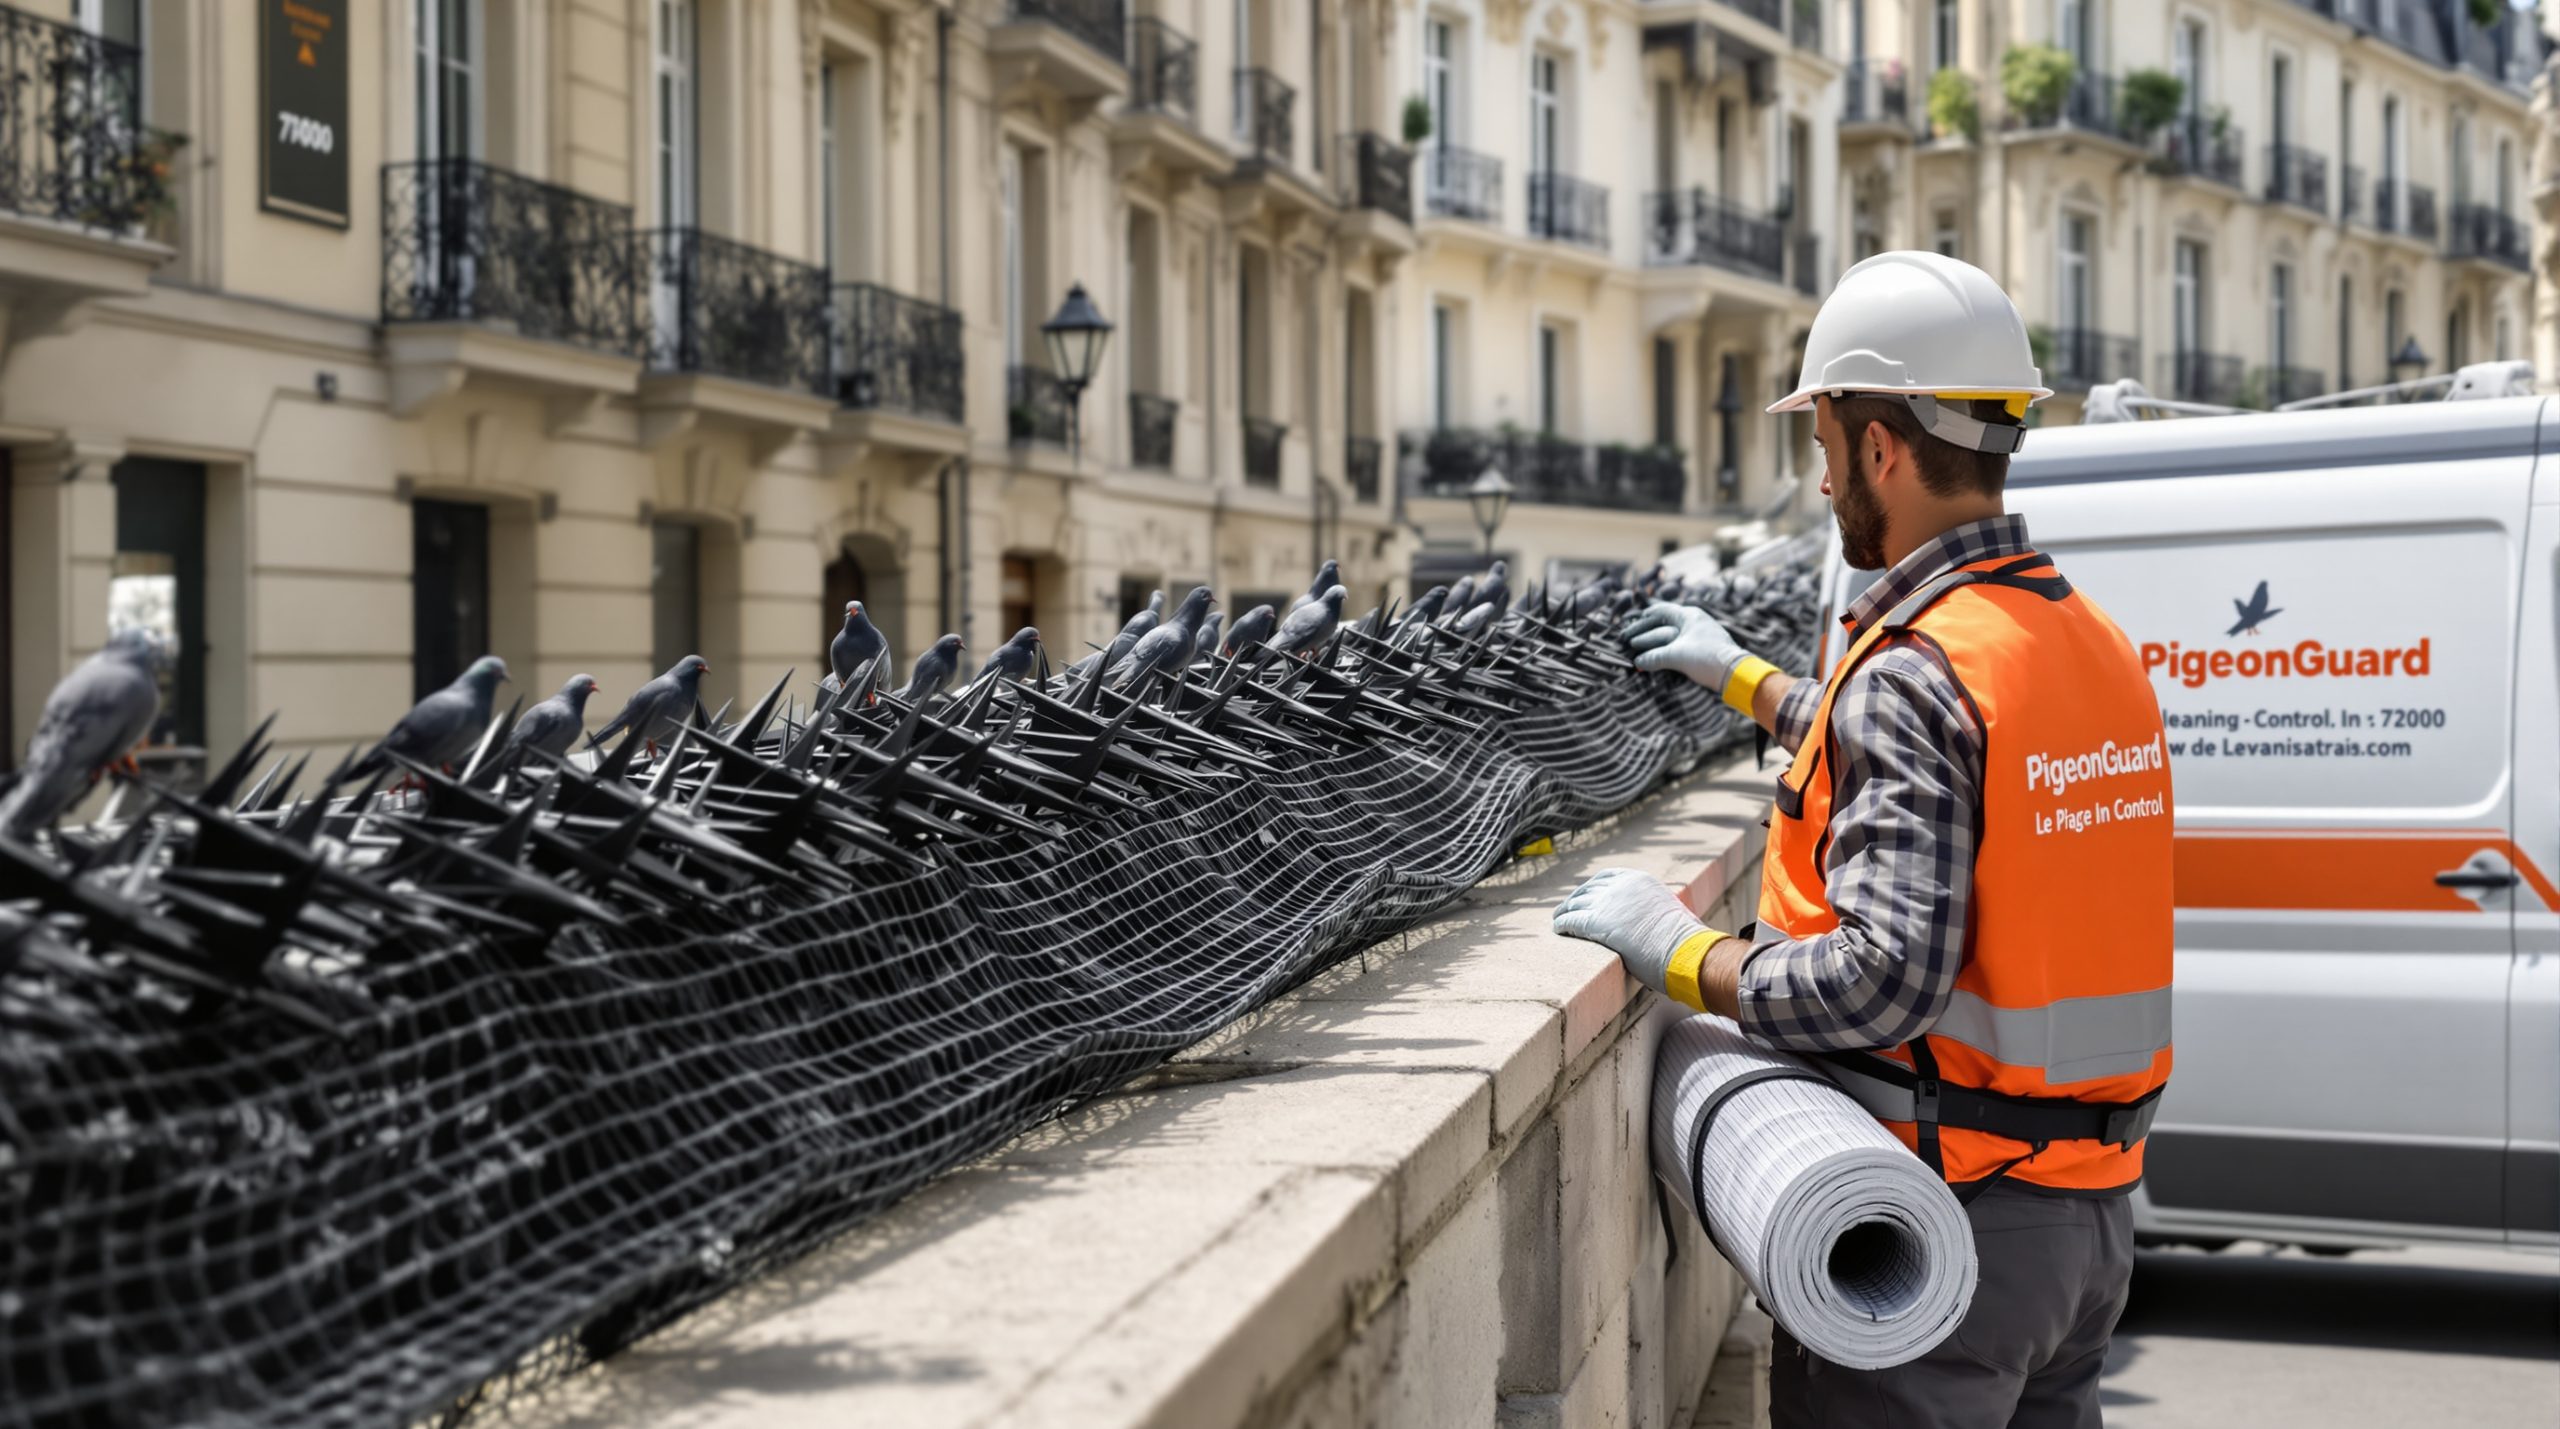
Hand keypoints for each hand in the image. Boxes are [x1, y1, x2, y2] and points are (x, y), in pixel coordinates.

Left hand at [1552, 867, 1710, 991]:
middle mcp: (1620, 886)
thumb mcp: (1670, 911)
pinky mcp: (1596, 922)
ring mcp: (1607, 902)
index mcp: (1638, 879)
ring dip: (1564, 912)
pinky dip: (1562, 924)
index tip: (1585, 894)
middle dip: (1575, 899)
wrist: (1684, 949)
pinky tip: (1558, 930)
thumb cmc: (1684, 940)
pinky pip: (1571, 920)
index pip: (1606, 877)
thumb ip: (1655, 909)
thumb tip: (1657, 921)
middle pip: (1587, 889)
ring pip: (1576, 904)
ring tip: (1557, 920)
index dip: (1592, 886)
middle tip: (1565, 909)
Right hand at [1621, 602, 1748, 691]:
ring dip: (1655, 643)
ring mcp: (1700, 635)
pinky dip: (1666, 650)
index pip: (1662, 611)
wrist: (1734, 673)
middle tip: (1629, 639)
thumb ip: (1655, 658)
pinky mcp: (1704, 649)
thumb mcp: (1676, 656)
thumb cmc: (1706, 657)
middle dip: (1646, 632)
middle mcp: (1694, 622)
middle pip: (1664, 624)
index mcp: (1689, 616)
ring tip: (1641, 650)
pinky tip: (1660, 657)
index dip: (1645, 616)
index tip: (1633, 621)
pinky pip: (1679, 646)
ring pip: (1671, 636)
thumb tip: (1637, 662)